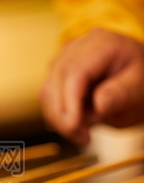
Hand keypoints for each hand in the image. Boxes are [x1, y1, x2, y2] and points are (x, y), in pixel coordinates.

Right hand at [40, 28, 143, 145]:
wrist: (137, 80)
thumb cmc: (140, 82)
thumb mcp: (140, 89)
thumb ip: (121, 95)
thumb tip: (99, 105)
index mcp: (102, 44)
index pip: (75, 72)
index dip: (69, 101)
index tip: (73, 126)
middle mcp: (79, 46)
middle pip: (56, 81)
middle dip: (62, 114)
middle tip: (83, 137)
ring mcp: (65, 58)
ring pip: (47, 90)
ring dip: (59, 118)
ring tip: (83, 134)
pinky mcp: (58, 72)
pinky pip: (48, 96)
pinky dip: (58, 114)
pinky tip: (76, 125)